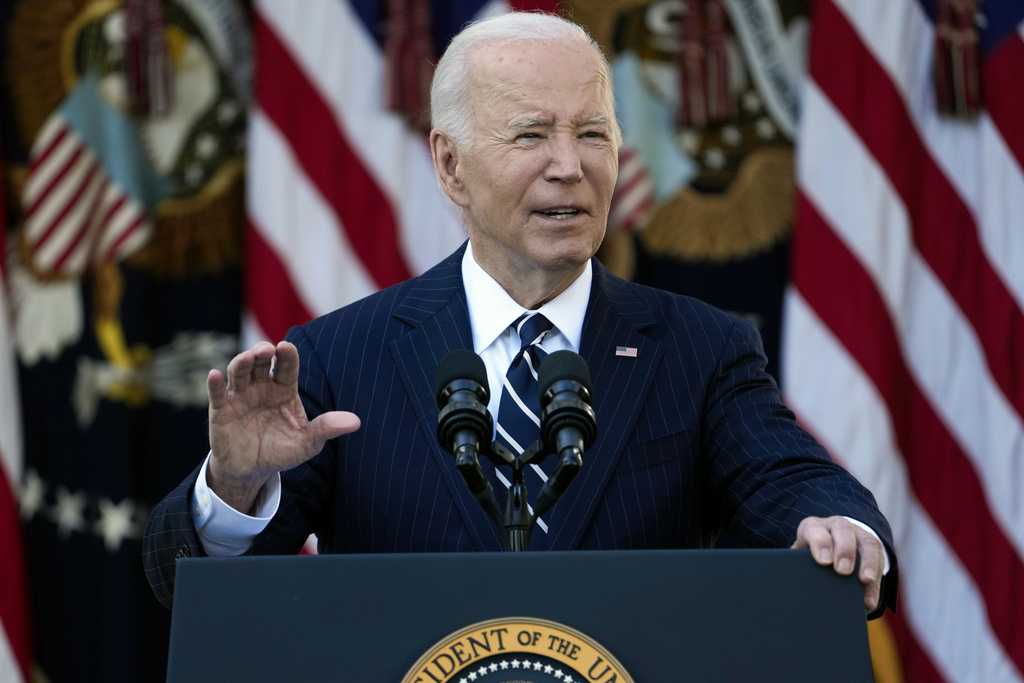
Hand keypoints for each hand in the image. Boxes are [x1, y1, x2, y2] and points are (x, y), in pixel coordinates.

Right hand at [206, 341, 360, 512]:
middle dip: (263, 352)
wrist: (253, 471)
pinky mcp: (221, 409)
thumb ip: (327, 429)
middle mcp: (261, 387)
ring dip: (242, 362)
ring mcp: (240, 395)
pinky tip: (214, 375)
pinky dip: (214, 383)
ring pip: (239, 371)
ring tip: (248, 358)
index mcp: (284, 389)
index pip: (287, 365)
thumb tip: (356, 422)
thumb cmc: (283, 451)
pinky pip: (217, 393)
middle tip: (266, 350)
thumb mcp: (308, 443)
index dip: (287, 354)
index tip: (286, 348)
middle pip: (262, 362)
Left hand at [791, 516, 883, 611]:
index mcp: (813, 527)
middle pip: (843, 530)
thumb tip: (793, 590)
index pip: (815, 529)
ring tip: (866, 581)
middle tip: (843, 571)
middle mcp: (836, 526)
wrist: (827, 546)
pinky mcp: (872, 546)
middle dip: (844, 550)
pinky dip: (876, 582)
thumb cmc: (807, 557)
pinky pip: (879, 559)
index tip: (823, 561)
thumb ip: (796, 568)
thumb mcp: (799, 558)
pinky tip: (870, 600)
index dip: (820, 543)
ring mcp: (857, 534)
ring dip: (868, 562)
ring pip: (866, 542)